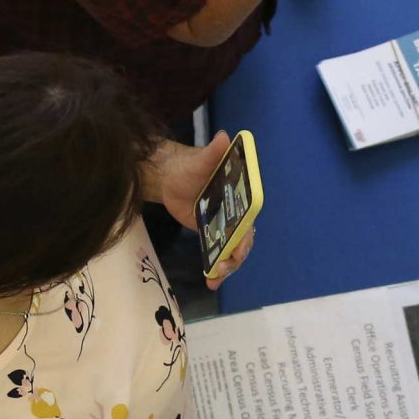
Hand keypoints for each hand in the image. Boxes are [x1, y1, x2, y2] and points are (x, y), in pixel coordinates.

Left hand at [147, 134, 253, 287]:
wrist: (168, 176)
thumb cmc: (188, 165)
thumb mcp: (201, 159)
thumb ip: (213, 152)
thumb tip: (223, 136)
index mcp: (240, 197)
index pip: (249, 220)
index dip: (246, 236)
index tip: (238, 249)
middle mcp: (236, 213)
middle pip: (243, 240)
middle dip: (235, 257)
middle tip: (223, 268)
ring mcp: (224, 226)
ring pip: (232, 250)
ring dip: (227, 267)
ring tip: (215, 280)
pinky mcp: (210, 234)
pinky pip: (218, 253)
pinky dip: (216, 269)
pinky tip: (211, 282)